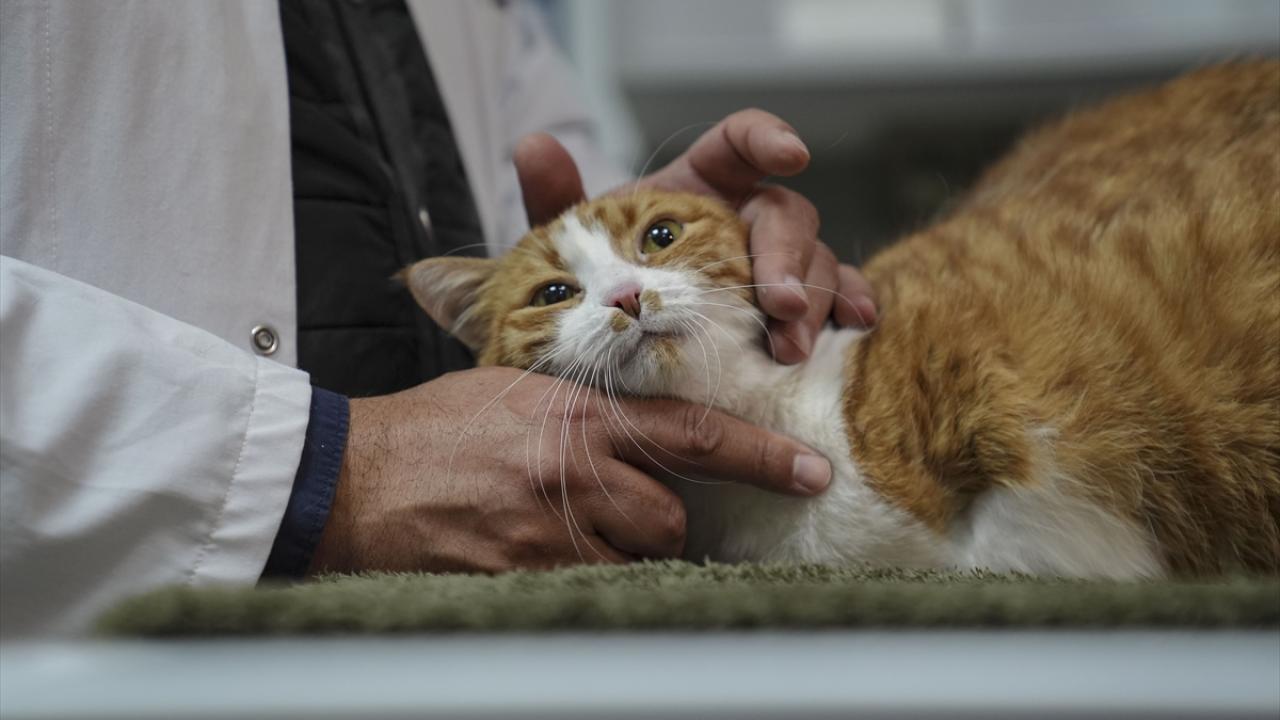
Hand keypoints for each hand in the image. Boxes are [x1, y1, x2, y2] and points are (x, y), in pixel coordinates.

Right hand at [308, 366, 831, 573]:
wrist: (351, 477)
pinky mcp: (522, 577)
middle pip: (670, 516)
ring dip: (622, 556)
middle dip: (659, 523)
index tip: (811, 470)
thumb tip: (638, 430)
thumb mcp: (514, 391)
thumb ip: (583, 410)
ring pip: (636, 559)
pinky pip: (589, 591)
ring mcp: (548, 531)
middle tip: (616, 513)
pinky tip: (542, 560)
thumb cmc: (433, 430)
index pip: (691, 433)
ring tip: (568, 535)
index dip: (761, 454)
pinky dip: (583, 581)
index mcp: (577, 415)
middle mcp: (573, 471)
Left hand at [514, 109, 877, 364]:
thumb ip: (554, 199)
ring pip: (818, 262)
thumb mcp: (569, 249)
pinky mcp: (790, 311)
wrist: (606, 349)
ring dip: (814, 302)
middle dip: (790, 256)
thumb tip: (532, 147)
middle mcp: (742, 221)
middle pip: (787, 214)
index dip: (768, 139)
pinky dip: (852, 307)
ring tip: (789, 351)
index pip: (739, 143)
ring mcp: (772, 267)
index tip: (790, 155)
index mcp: (696, 188)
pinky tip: (854, 330)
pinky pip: (837, 298)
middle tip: (779, 304)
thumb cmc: (598, 287)